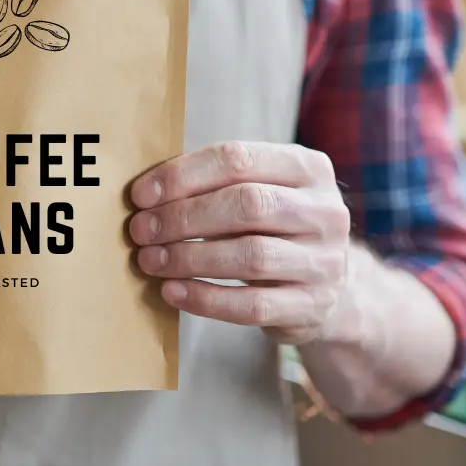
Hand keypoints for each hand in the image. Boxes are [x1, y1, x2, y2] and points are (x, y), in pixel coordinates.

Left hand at [129, 141, 351, 344]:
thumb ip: (213, 184)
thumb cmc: (272, 226)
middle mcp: (325, 211)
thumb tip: (146, 194)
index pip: (237, 159)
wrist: (325, 286)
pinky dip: (206, 299)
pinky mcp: (314, 307)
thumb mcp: (257, 190)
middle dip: (182, 217)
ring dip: (189, 257)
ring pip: (250, 255)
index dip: (182, 175)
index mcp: (306, 167)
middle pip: (246, 205)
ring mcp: (325, 261)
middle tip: (140, 230)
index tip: (141, 195)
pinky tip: (172, 291)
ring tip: (150, 260)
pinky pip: (253, 305)